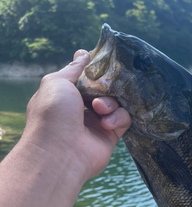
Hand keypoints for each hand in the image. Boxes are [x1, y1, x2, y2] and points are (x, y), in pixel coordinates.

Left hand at [23, 50, 131, 181]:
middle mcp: (80, 109)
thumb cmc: (53, 114)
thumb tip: (83, 53)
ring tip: (99, 109)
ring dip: (109, 103)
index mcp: (64, 96)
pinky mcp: (110, 135)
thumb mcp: (57, 82)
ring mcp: (95, 123)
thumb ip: (74, 68)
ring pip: (115, 102)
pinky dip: (117, 117)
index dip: (93, 70)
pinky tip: (106, 123)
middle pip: (102, 89)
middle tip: (103, 86)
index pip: (84, 78)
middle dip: (105, 85)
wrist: (60, 152)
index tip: (103, 63)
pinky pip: (123, 119)